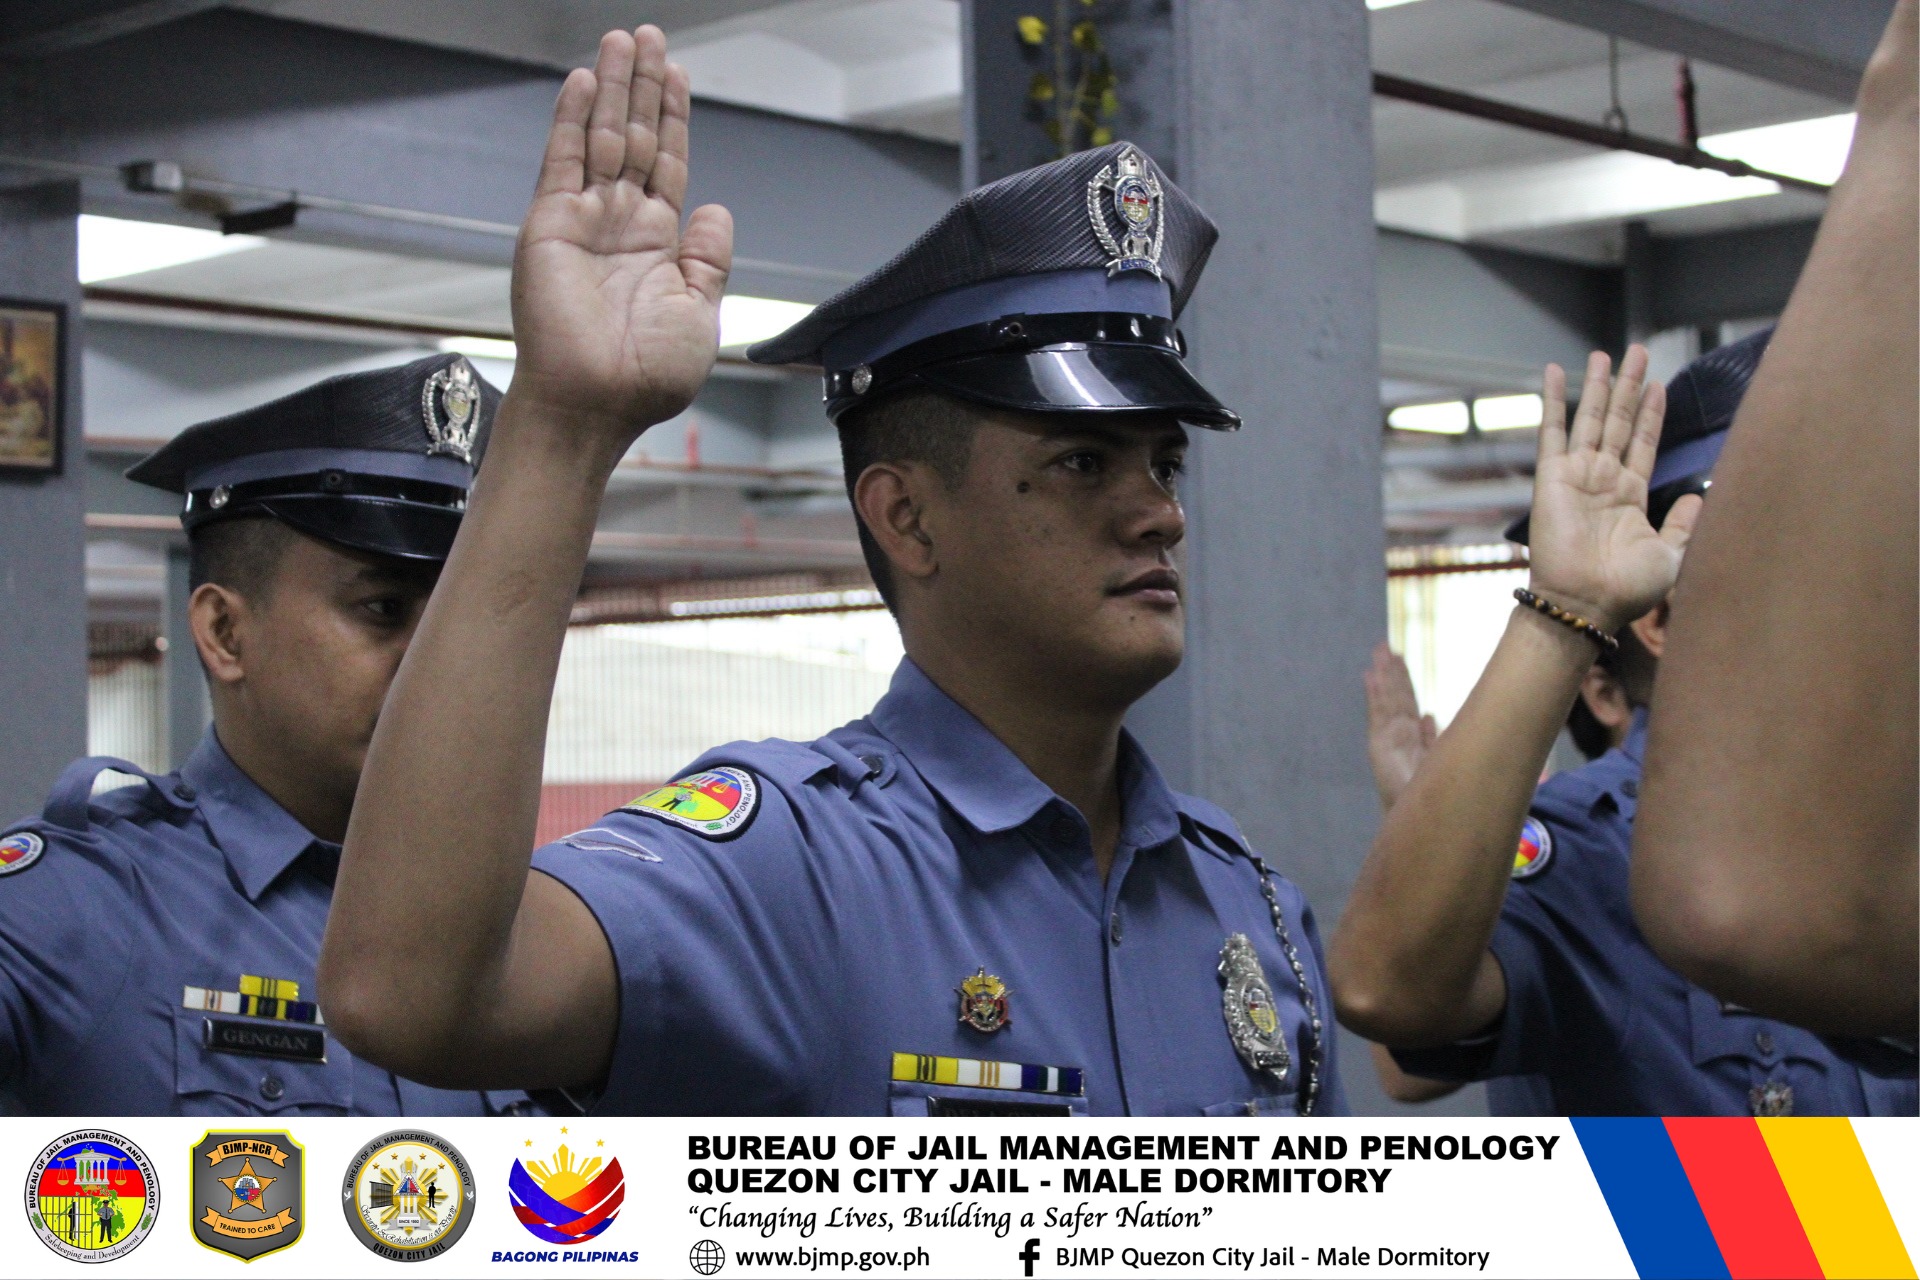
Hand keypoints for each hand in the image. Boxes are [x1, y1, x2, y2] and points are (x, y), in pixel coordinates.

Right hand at [508, 26, 733, 458]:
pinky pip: (563, 160)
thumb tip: (719, 211)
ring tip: (622, 40)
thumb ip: (708, 259)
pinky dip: (574, 120)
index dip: (674, 117)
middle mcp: (620, 224)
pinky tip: (586, 82)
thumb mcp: (699, 312)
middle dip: (643, 86)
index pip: (669, 164)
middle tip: (648, 36)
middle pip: (637, 137)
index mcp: (659, 245)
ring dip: (613, 88)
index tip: (676, 74)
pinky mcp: (550, 224)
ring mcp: (584, 220)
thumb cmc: (647, 375)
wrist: (597, 402)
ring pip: (602, 137)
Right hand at [1365, 642, 1436, 811]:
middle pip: (1394, 696)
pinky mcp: (1379, 746)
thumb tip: (1429, 714)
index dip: (1402, 680)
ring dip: (1381, 676)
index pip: (1406, 701)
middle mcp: (1398, 734)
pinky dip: (1374, 694)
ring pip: (1386, 700)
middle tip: (1384, 646)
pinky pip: (1378, 714)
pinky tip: (1370, 676)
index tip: (1399, 658)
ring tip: (1378, 653)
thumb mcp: (1437, 760)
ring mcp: (1387, 739)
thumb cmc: (1430, 794)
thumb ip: (1431, 738)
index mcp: (1412, 736)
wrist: (1421, 817)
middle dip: (1390, 671)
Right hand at [1525, 346, 1700, 632]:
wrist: (1586, 603)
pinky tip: (1557, 372)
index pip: (1642, 443)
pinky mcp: (1553, 477)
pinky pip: (1553, 431)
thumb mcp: (1671, 555)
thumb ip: (1684, 524)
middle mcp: (1604, 480)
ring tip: (1607, 353)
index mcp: (1630, 496)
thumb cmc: (1627, 588)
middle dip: (1628, 386)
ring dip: (1600, 385)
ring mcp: (1577, 476)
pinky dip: (1555, 400)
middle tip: (1636, 351)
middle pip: (1618, 421)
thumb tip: (1697, 496)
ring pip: (1591, 418)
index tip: (1657, 384)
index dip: (1650, 414)